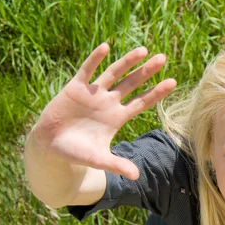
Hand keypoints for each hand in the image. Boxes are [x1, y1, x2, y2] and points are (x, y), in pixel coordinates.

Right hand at [33, 43, 176, 179]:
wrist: (51, 146)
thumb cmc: (77, 152)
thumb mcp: (98, 159)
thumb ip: (117, 165)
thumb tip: (136, 177)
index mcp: (117, 117)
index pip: (142, 102)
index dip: (156, 92)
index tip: (173, 82)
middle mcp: (108, 102)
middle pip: (132, 83)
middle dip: (147, 71)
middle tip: (163, 58)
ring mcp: (93, 94)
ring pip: (114, 73)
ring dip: (127, 61)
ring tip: (143, 50)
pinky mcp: (74, 88)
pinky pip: (86, 71)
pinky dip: (95, 59)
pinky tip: (106, 47)